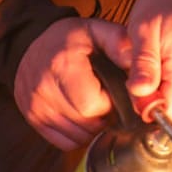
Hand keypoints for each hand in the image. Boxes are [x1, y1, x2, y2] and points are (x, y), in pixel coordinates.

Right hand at [14, 17, 129, 150]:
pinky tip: (82, 116)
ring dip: (93, 127)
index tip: (112, 91)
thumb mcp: (98, 30)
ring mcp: (34, 105)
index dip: (110, 103)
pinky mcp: (31, 117)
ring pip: (76, 136)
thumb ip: (121, 46)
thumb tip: (139, 71)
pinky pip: (63, 141)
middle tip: (106, 99)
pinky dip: (78, 134)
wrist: (34, 43)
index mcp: (62, 65)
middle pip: (85, 123)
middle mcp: (43, 88)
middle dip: (104, 116)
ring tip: (95, 105)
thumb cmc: (70, 38)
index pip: (92, 106)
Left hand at [123, 0, 171, 122]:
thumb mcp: (143, 30)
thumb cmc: (164, 4)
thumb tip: (139, 94)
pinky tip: (168, 57)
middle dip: (154, 94)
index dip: (147, 107)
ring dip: (164, 85)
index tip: (136, 85)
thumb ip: (143, 64)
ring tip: (156, 57)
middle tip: (143, 64)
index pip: (168, 111)